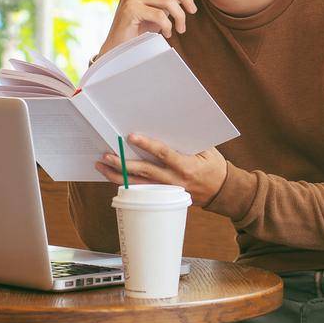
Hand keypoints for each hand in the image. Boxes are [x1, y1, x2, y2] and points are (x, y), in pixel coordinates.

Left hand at [94, 132, 227, 205]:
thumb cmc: (214, 166)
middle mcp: (175, 180)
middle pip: (144, 172)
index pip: (163, 154)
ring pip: (138, 185)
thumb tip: (166, 126)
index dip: (147, 145)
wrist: (221, 191)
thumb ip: (187, 141)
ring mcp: (168, 191)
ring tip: (102, 166)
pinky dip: (126, 183)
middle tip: (106, 155)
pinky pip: (142, 190)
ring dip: (118, 176)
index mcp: (186, 166)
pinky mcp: (164, 196)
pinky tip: (113, 176)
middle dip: (123, 164)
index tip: (131, 137)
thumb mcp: (207, 150)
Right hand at [101, 0, 202, 50]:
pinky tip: (167, 33)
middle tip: (193, 11)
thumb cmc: (138, 30)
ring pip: (167, 0)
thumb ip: (167, 0)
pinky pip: (159, 15)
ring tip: (180, 28)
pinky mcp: (130, 10)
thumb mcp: (156, 11)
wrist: (118, 48)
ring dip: (179, 15)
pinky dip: (168, 25)